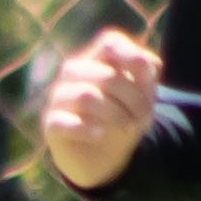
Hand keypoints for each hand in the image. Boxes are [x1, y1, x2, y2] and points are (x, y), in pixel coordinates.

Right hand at [37, 27, 162, 187]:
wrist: (102, 156)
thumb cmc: (121, 117)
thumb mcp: (142, 96)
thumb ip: (146, 76)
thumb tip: (149, 63)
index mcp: (95, 57)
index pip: (110, 43)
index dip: (133, 58)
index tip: (148, 83)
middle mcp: (73, 71)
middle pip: (108, 76)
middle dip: (135, 100)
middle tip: (144, 119)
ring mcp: (58, 96)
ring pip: (87, 96)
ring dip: (116, 115)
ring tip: (128, 128)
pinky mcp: (51, 123)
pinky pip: (65, 122)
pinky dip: (87, 129)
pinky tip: (99, 135)